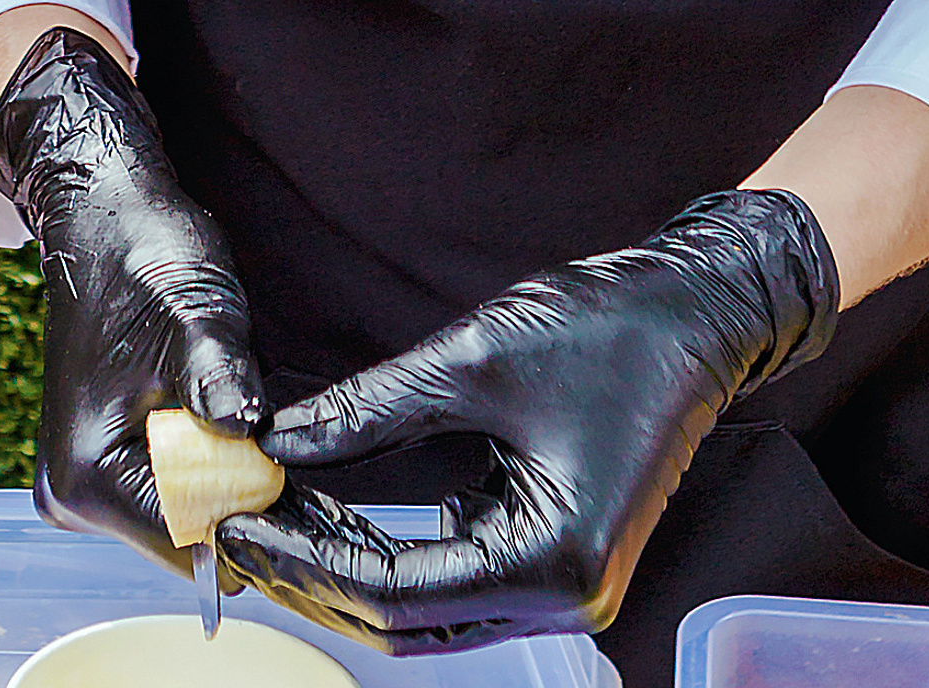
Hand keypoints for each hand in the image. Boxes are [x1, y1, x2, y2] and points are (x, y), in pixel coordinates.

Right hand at [0, 26, 264, 569]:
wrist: (103, 214)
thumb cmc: (143, 253)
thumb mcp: (195, 314)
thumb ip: (221, 382)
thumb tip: (256, 449)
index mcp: (86, 476)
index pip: (190, 539)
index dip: (253, 511)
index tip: (296, 477)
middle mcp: (74, 496)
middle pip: (191, 534)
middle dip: (241, 489)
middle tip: (266, 423)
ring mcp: (87, 483)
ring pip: (190, 509)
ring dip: (228, 470)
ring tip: (237, 405)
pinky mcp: (107, 463)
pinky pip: (178, 485)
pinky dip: (211, 458)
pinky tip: (218, 410)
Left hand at [220, 189, 836, 649]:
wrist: (692, 311)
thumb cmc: (604, 330)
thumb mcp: (474, 359)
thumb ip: (372, 407)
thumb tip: (280, 436)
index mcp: (551, 567)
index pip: (396, 593)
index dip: (307, 560)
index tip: (239, 519)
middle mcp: (560, 601)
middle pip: (405, 617)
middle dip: (314, 572)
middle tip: (236, 522)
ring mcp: (558, 585)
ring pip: (423, 603)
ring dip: (343, 564)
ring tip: (267, 510)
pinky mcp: (549, 556)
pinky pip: (450, 572)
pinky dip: (385, 547)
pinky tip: (328, 503)